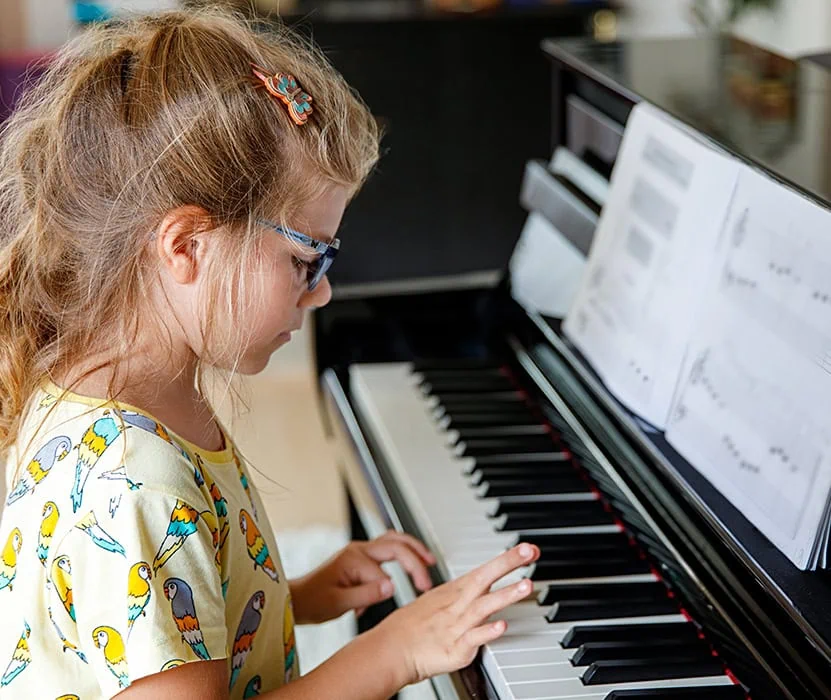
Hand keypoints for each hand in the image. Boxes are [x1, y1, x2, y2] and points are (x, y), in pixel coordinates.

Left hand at [290, 531, 436, 623]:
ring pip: (393, 540)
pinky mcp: (361, 558)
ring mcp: (360, 552)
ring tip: (428, 559)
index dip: (395, 588)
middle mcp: (358, 550)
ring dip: (412, 548)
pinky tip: (411, 561)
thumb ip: (366, 594)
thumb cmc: (313, 601)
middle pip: (396, 544)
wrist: (298, 599)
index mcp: (353, 558)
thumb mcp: (338, 603)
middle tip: (429, 573)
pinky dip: (402, 552)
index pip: (385, 571)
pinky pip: (387, 548)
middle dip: (416, 557)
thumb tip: (392, 586)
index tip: (408, 599)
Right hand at [373, 543, 539, 685]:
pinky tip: (502, 626)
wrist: (390, 649)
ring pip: (484, 606)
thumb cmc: (413, 626)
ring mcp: (457, 626)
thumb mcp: (438, 601)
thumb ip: (463, 594)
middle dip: (508, 564)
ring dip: (506, 595)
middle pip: (485, 579)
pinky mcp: (455, 649)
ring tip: (526, 585)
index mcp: (454, 592)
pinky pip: (473, 639)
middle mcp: (458, 605)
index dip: (506, 559)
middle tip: (529, 551)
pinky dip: (487, 632)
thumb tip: (483, 586)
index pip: (485, 570)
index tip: (527, 549)